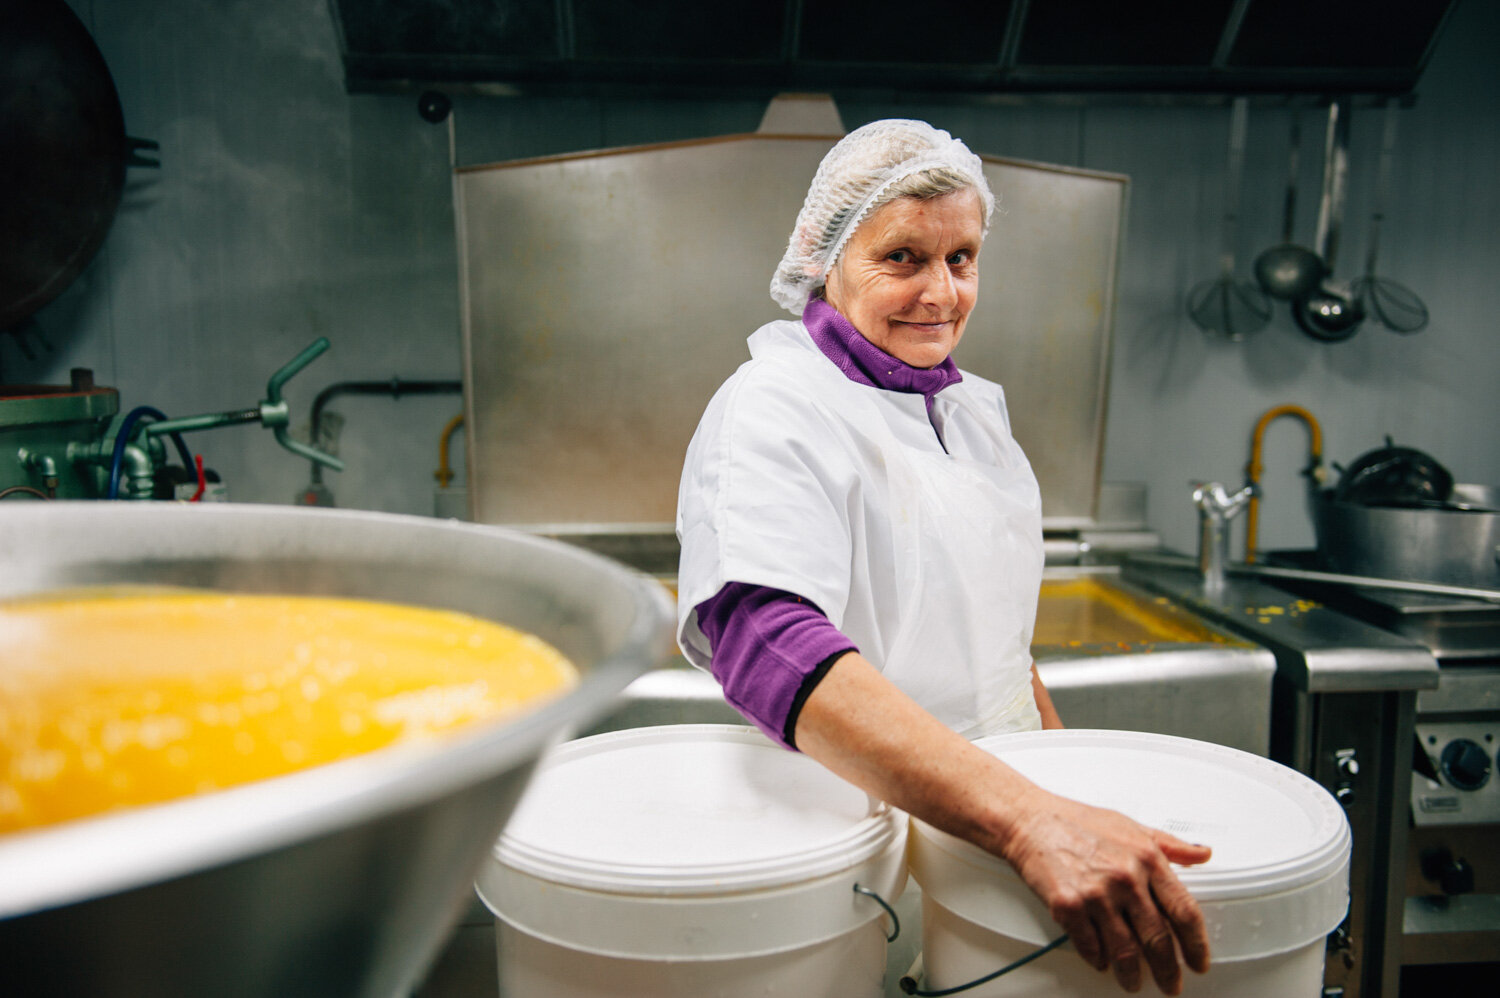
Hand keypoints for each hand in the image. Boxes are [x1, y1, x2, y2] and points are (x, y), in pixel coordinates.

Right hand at [1000, 787, 1211, 994]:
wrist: (1030, 821)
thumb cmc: (1078, 822)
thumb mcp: (1132, 826)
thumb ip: (1170, 845)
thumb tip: (1202, 853)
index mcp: (1147, 858)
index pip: (1184, 911)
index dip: (1197, 944)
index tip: (1198, 960)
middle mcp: (1125, 878)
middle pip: (1158, 939)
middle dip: (1168, 970)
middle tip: (1171, 983)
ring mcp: (1096, 895)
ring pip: (1125, 952)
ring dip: (1132, 974)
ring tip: (1134, 981)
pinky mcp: (1068, 907)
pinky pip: (1090, 947)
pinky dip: (1098, 960)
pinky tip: (1102, 961)